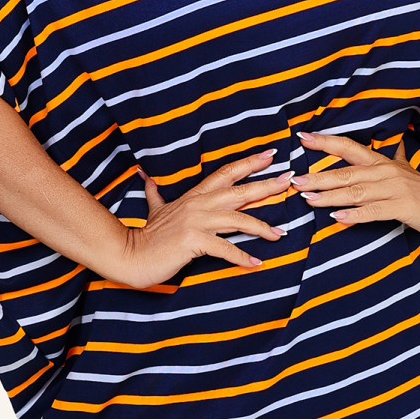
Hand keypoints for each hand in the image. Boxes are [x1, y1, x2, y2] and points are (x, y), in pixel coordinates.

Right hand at [117, 150, 289, 288]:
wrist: (130, 254)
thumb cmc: (147, 235)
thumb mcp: (154, 209)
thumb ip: (155, 193)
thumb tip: (146, 178)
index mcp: (194, 196)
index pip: (226, 173)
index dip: (249, 163)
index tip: (270, 155)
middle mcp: (198, 205)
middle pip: (239, 191)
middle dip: (266, 185)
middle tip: (289, 179)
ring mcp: (195, 222)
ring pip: (237, 219)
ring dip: (262, 227)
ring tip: (281, 234)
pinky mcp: (193, 241)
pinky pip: (224, 248)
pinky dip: (241, 257)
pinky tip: (256, 263)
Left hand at [289, 130, 419, 238]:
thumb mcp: (404, 170)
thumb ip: (391, 159)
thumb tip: (386, 146)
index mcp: (381, 162)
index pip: (349, 148)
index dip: (326, 143)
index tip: (303, 138)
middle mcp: (385, 172)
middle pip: (346, 172)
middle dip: (318, 177)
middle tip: (295, 181)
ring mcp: (394, 189)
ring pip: (355, 192)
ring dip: (330, 197)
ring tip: (309, 200)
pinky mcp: (403, 207)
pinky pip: (374, 211)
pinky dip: (355, 215)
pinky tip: (338, 219)